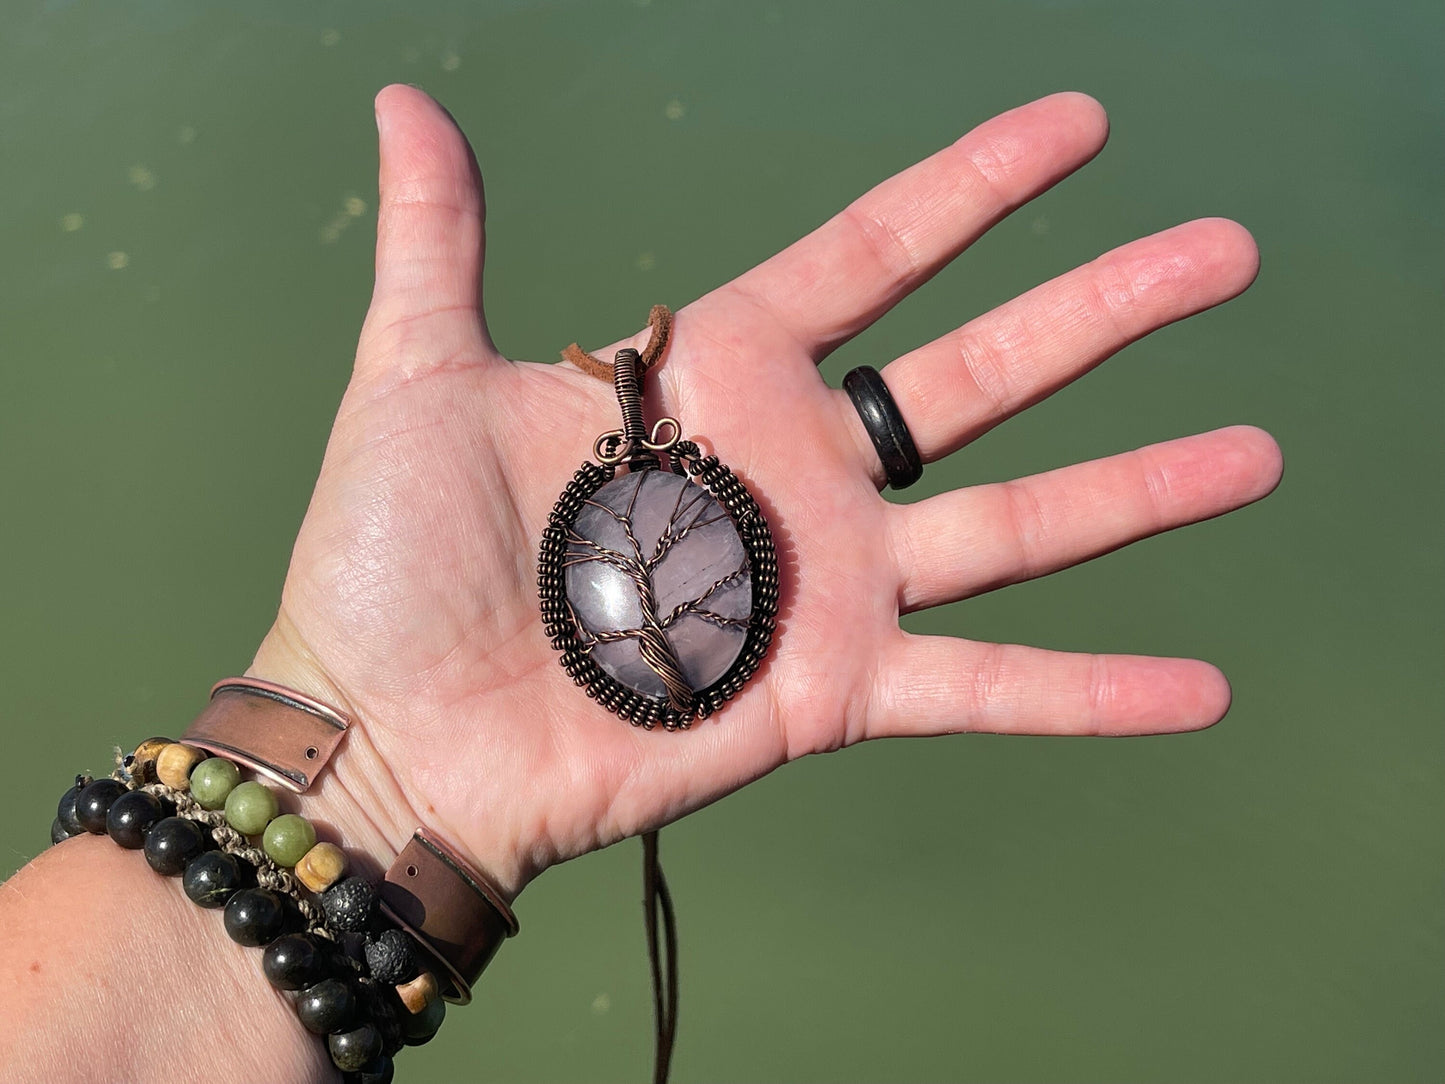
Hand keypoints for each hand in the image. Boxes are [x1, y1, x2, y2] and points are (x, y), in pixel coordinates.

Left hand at [257, 85, 1281, 898]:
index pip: (877, 254)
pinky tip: (1201, 687)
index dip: (977, 189)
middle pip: (983, 370)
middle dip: (1106, 309)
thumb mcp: (420, 372)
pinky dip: (1092, 691)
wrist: (395, 732)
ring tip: (1256, 452)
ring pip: (1017, 518)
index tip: (1080, 128)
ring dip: (1141, 489)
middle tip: (1226, 250)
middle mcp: (795, 469)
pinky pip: (988, 682)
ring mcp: (828, 582)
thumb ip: (443, 239)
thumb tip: (409, 101)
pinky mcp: (834, 688)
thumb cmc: (392, 558)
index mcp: (715, 375)